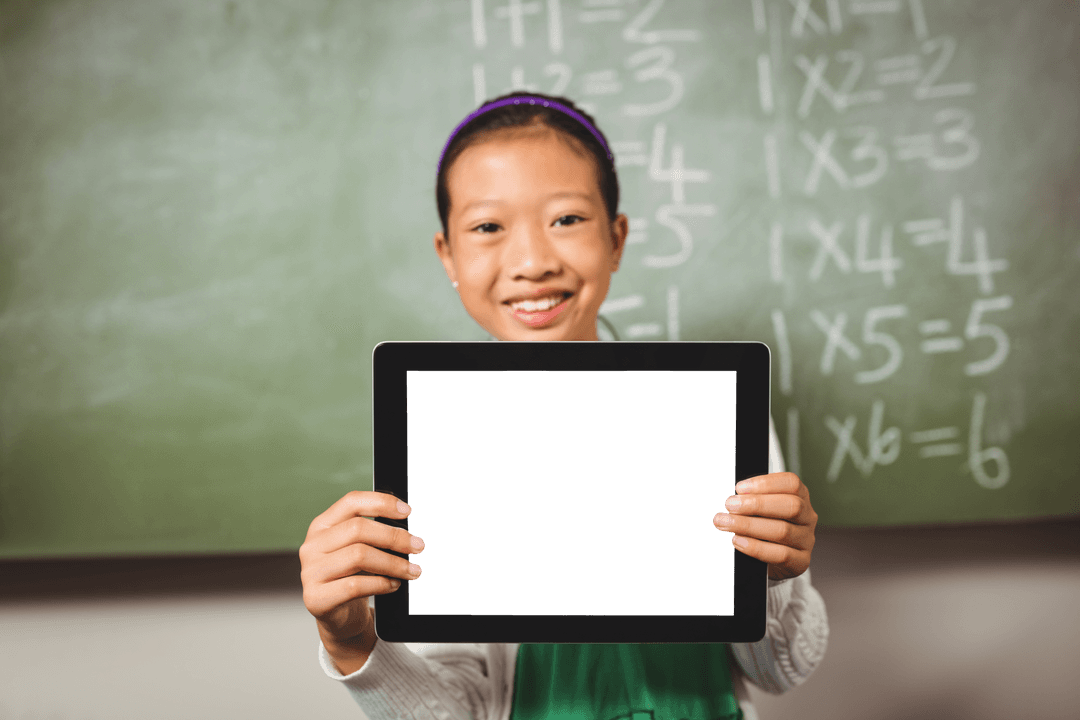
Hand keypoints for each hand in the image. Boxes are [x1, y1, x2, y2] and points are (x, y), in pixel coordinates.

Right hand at [299, 491, 424, 648]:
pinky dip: (381, 584)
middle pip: (357, 529)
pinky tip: (394, 585)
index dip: (382, 503)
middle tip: (418, 546)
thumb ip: (374, 534)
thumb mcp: (360, 549)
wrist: (340, 617)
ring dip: (393, 563)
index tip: (408, 511)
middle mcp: (312, 545)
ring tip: (413, 570)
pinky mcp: (315, 598)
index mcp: (322, 525)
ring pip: (359, 556)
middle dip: (394, 537)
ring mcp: (310, 572)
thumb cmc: (353, 576)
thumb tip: (409, 528)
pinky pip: (355, 585)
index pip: (351, 502)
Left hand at [712, 472, 817, 581]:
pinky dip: (756, 548)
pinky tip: (738, 541)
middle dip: (756, 504)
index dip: (766, 483)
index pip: (792, 484)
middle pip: (791, 506)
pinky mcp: (801, 562)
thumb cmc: (762, 528)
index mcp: (801, 497)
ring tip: (725, 523)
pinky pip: (781, 555)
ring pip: (783, 531)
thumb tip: (732, 498)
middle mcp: (807, 517)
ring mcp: (806, 540)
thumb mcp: (759, 510)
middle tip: (730, 505)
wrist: (770, 561)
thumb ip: (750, 500)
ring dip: (749, 526)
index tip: (740, 488)